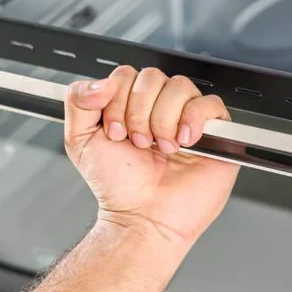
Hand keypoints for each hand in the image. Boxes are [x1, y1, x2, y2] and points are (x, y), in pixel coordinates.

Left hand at [64, 66, 239, 247]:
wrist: (142, 217)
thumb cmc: (116, 183)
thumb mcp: (80, 138)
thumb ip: (78, 100)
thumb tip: (101, 82)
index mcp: (129, 103)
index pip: (125, 75)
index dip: (117, 100)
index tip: (115, 131)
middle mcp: (157, 106)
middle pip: (152, 77)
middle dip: (138, 112)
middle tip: (137, 142)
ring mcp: (185, 116)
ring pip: (179, 86)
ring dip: (163, 120)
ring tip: (160, 147)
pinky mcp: (213, 132)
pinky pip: (210, 104)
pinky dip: (193, 120)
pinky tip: (182, 141)